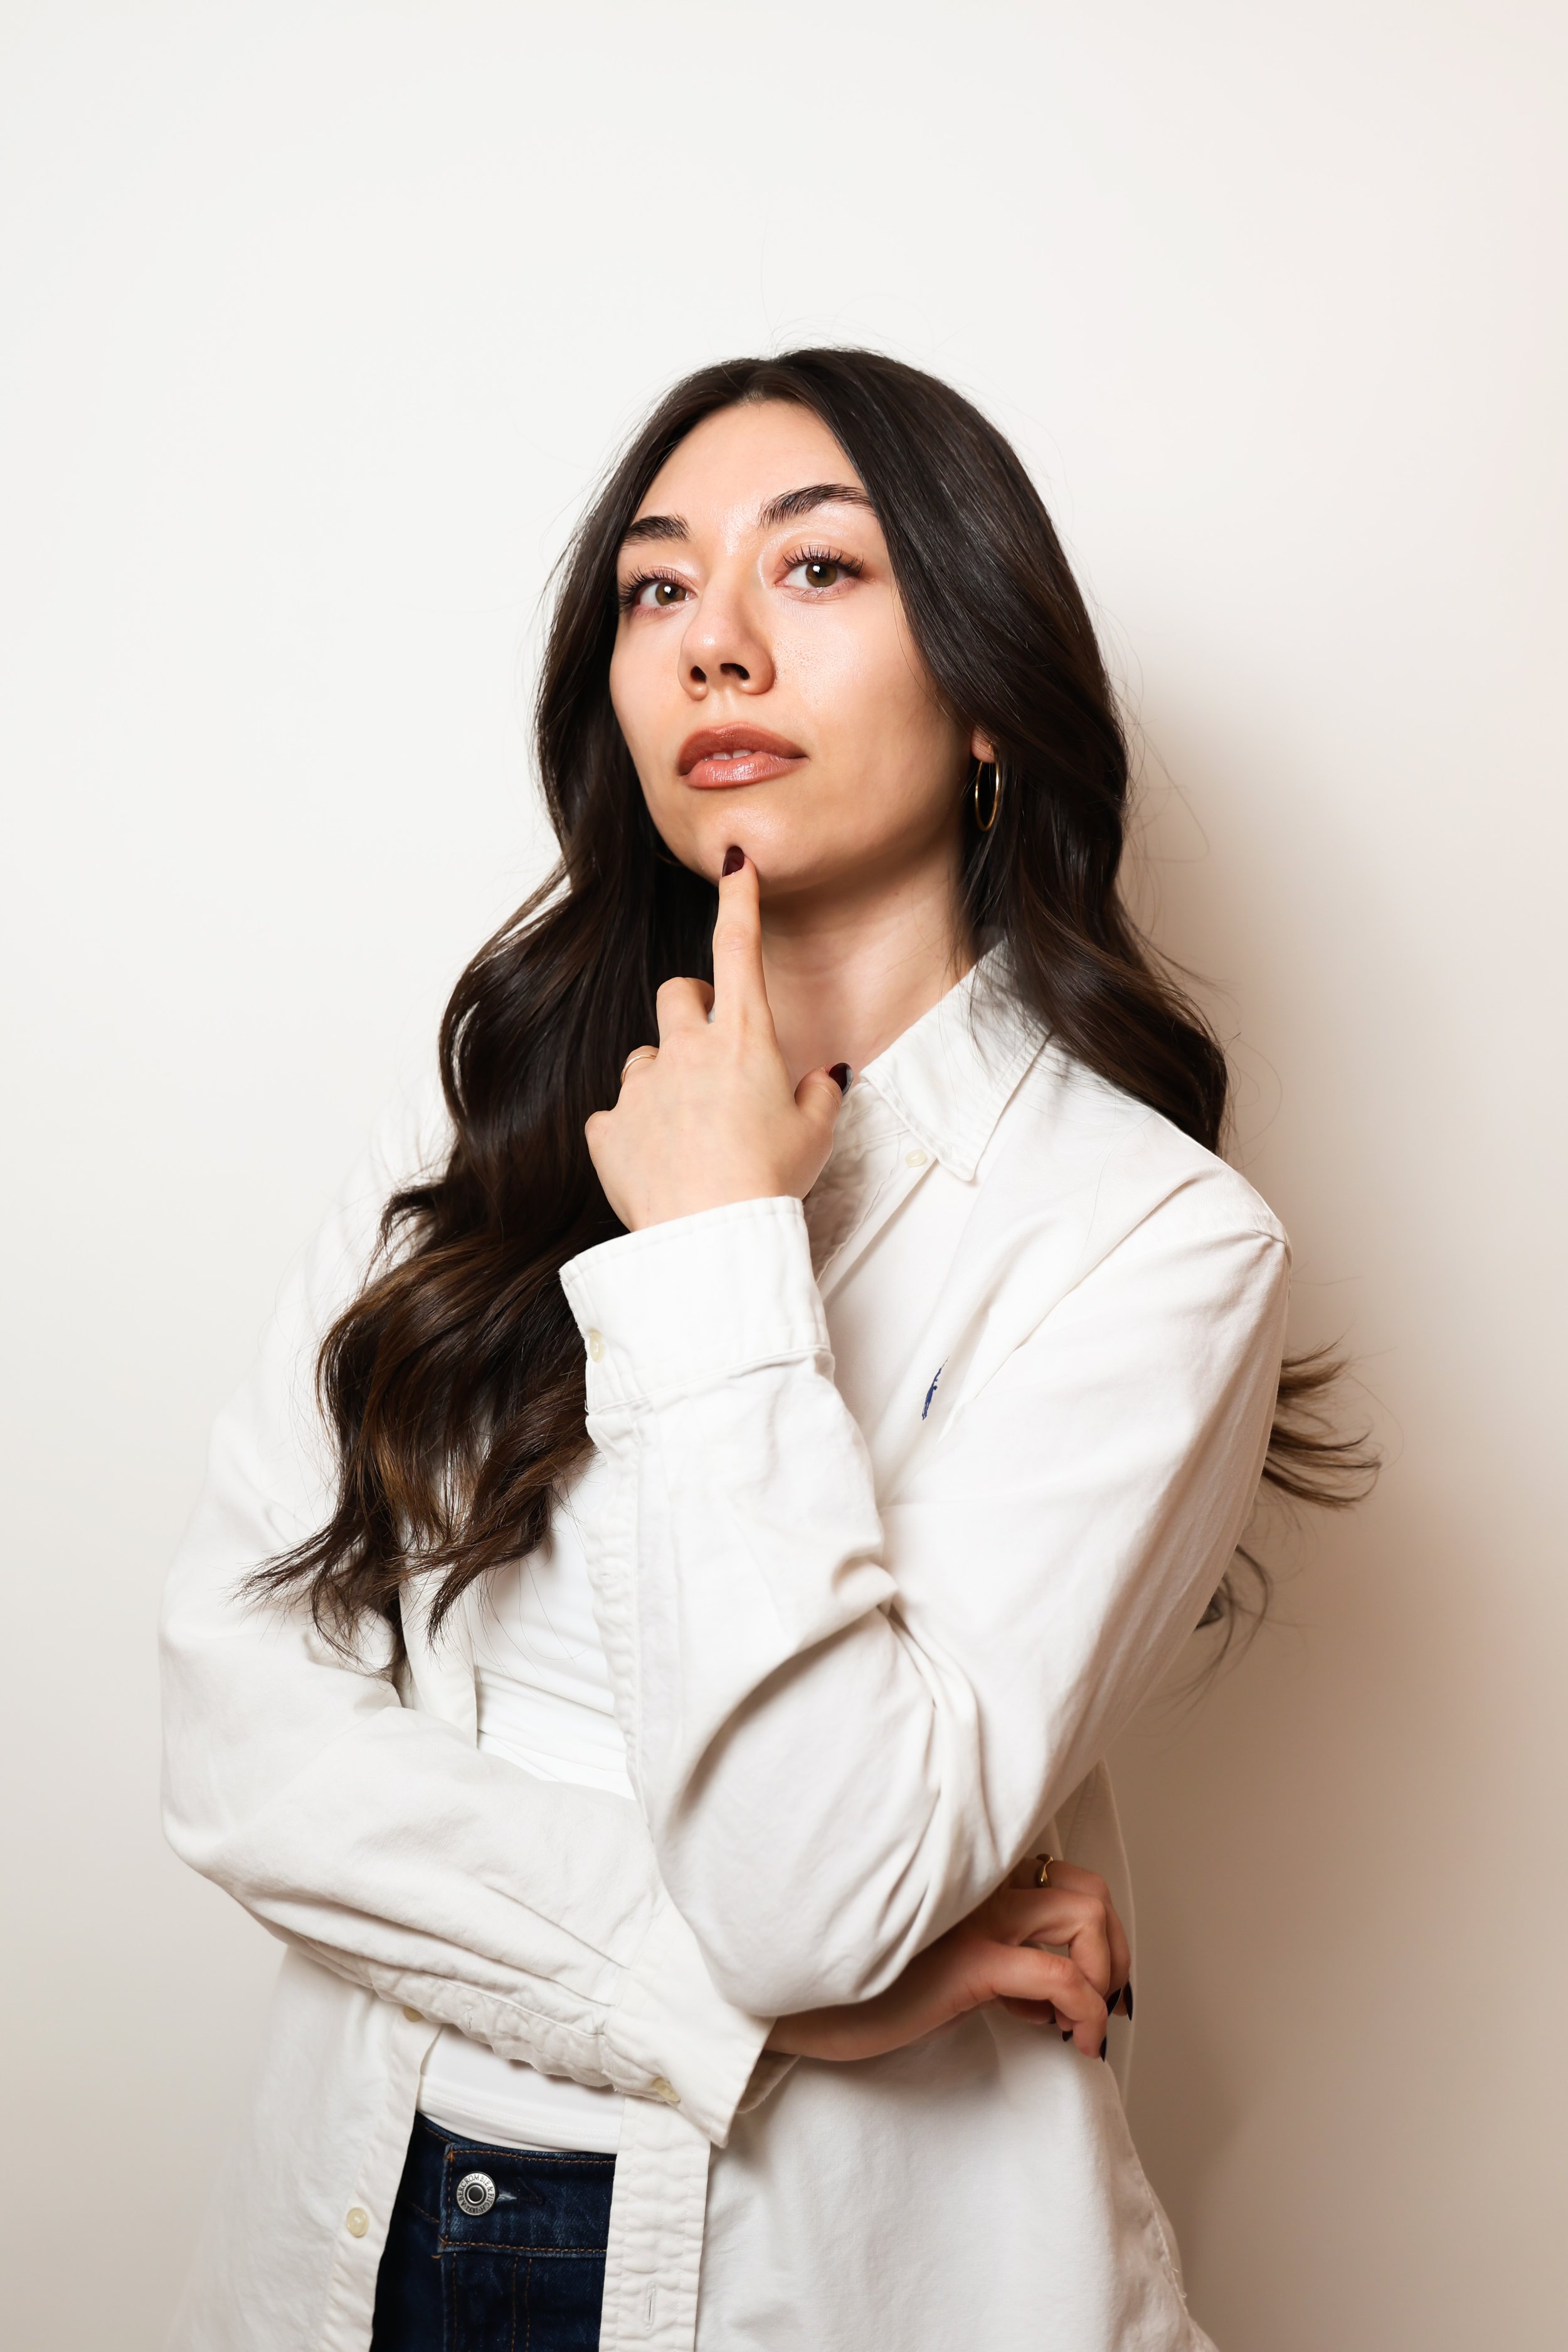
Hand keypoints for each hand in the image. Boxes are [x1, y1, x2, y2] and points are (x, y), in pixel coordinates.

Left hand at [585, 849, 847, 1232]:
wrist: (712, 1237)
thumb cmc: (769, 1184)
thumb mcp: (814, 1136)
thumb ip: (818, 1095)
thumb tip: (822, 1078)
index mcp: (745, 1038)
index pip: (739, 947)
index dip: (739, 899)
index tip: (735, 862)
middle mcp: (686, 1048)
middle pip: (678, 994)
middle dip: (692, 1011)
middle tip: (712, 1054)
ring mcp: (641, 1086)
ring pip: (645, 1059)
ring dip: (663, 1081)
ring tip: (690, 1133)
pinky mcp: (608, 1128)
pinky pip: (615, 1117)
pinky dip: (633, 1133)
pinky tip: (658, 1164)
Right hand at [766, 1861, 1132, 2062]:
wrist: (796, 2003)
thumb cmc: (861, 1988)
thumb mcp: (936, 1957)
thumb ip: (988, 1950)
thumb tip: (1043, 1991)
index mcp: (972, 1877)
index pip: (1065, 1874)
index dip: (1096, 1932)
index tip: (1086, 1985)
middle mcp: (980, 1883)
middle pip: (1090, 1890)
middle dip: (1114, 1952)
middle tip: (1096, 2003)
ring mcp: (976, 1917)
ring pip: (1087, 1919)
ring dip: (1103, 1979)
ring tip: (1078, 2024)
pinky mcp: (969, 1961)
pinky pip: (1062, 1977)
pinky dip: (1086, 2012)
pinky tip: (1070, 2041)